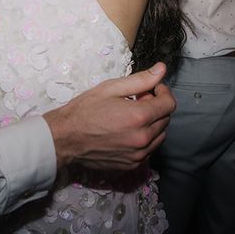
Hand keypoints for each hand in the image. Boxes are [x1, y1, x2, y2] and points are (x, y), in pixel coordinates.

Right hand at [43, 62, 173, 169]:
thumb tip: (161, 69)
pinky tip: (127, 130)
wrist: (65, 137)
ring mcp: (138, 154)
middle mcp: (142, 138)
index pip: (169, 104)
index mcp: (138, 117)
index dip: (163, 91)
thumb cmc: (85, 110)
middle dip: (156, 106)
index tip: (153, 88)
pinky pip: (149, 149)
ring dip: (152, 123)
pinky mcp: (132, 164)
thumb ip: (140, 79)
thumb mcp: (111, 88)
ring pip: (159, 135)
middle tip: (137, 99)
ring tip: (131, 115)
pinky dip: (144, 137)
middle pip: (165, 119)